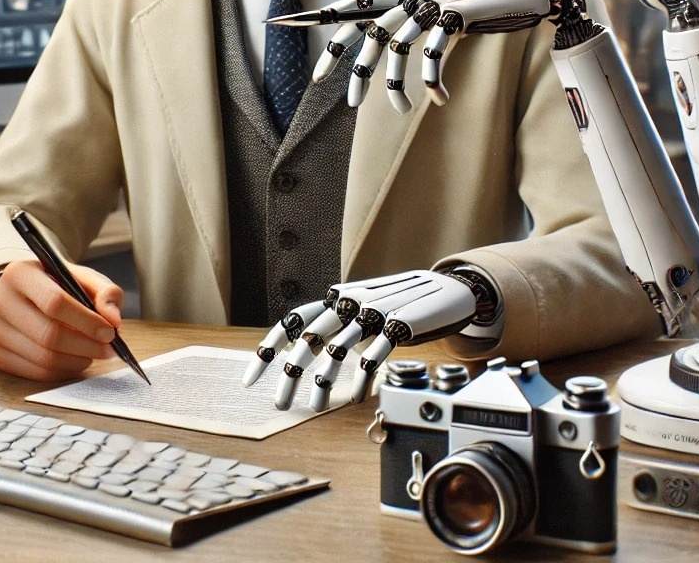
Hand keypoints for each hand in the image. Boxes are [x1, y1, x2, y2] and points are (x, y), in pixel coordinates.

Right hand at [0, 259, 124, 380]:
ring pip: (41, 357)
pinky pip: (33, 372)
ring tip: (95, 353)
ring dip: (76, 360)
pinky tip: (76, 360)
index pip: (54, 302)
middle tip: (108, 349)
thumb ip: (105, 292)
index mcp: (19, 273)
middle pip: (47, 334)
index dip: (86, 321)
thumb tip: (113, 320)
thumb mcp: (83, 277)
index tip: (110, 331)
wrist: (24, 292)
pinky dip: (62, 371)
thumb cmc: (58, 284)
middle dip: (85, 345)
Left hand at [242, 270, 477, 410]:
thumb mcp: (361, 307)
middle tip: (280, 404)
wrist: (447, 289)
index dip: (270, 347)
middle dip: (291, 373)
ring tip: (315, 408)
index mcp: (336, 296)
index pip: (294, 320)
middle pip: (310, 337)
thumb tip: (305, 349)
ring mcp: (374, 311)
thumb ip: (336, 322)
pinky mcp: (399, 324)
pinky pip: (374, 354)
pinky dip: (362, 377)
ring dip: (324, 380)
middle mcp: (349, 300)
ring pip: (339, 347)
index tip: (252, 379)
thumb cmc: (397, 303)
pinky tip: (357, 396)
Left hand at [289, 0, 550, 111]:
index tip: (298, 42)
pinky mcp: (456, 16)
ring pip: (398, 49)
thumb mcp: (442, 19)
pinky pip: (433, 55)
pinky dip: (433, 81)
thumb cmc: (482, 12)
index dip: (329, 26)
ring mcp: (434, 5)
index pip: (356, 7)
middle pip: (370, 34)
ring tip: (398, 111)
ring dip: (395, 86)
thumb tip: (394, 59)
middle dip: (355, 70)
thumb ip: (414, 30)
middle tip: (348, 102)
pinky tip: (438, 100)